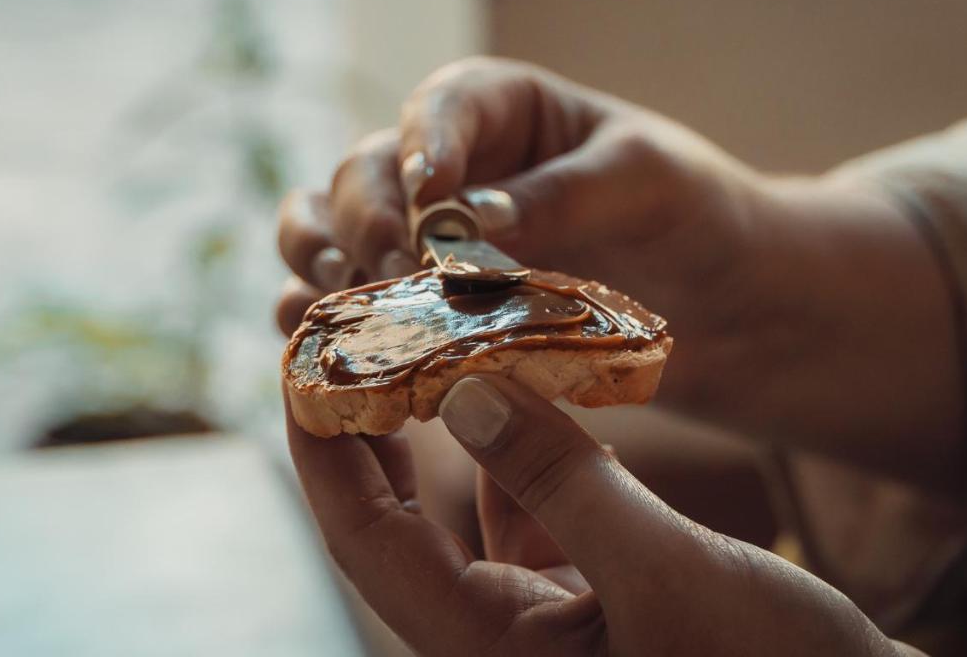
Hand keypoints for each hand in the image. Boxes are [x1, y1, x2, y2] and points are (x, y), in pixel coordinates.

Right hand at [277, 57, 964, 491]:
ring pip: (333, 230)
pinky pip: (351, 307)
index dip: (425, 143)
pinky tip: (328, 343)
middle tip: (398, 264)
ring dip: (321, 255)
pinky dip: (327, 319)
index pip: (443, 107)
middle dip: (368, 213)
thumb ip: (562, 193)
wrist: (729, 308)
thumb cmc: (696, 217)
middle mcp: (453, 173)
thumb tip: (468, 221)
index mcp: (507, 114)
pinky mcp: (428, 314)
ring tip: (341, 292)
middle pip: (368, 171)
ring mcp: (432, 245)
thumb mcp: (647, 183)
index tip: (430, 189)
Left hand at [286, 374, 925, 656]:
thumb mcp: (665, 571)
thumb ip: (561, 481)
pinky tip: (521, 396)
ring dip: (441, 433)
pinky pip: (523, 518)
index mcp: (488, 654)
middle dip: (359, 432)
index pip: (366, 539)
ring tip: (422, 347)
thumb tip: (463, 390)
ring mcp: (535, 627)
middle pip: (392, 526)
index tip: (301, 362)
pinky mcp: (581, 606)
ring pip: (456, 515)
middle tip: (342, 341)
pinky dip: (517, 456)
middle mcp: (493, 644)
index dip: (321, 449)